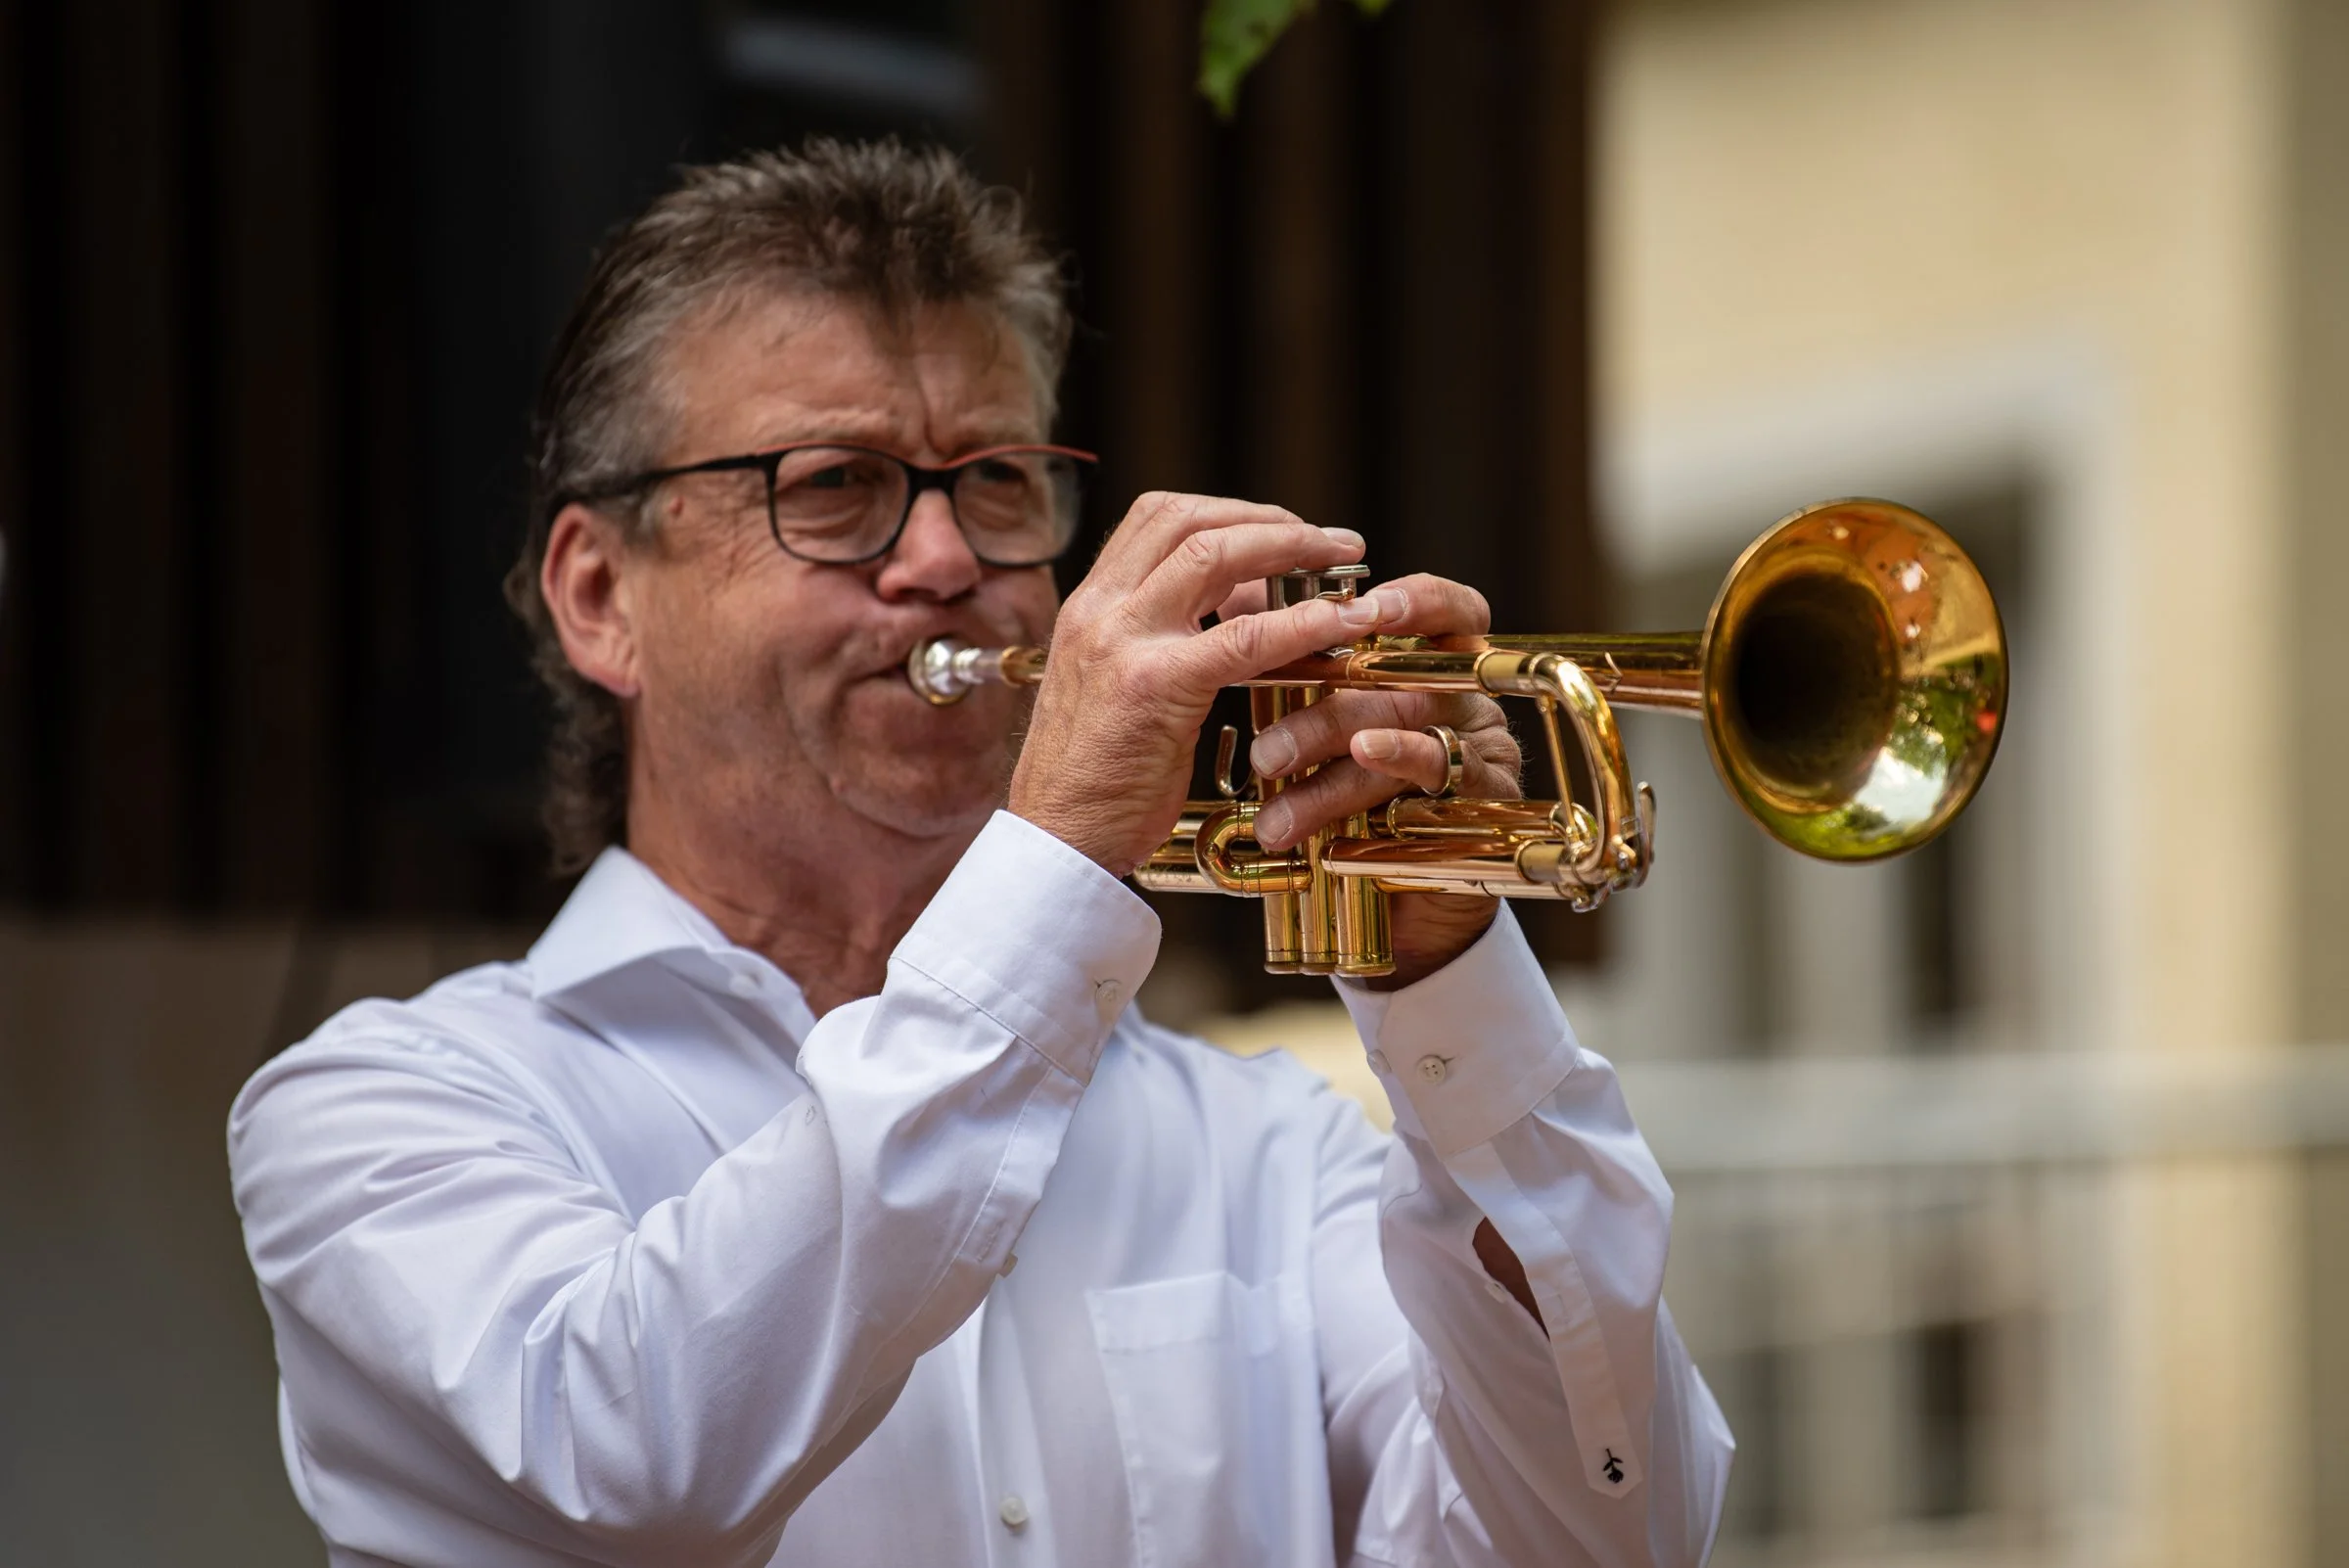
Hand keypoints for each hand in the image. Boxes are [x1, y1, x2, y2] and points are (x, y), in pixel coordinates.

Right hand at [1009, 493, 1409, 876]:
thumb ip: (1161, 641)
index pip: (1157, 517)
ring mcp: (1122, 642)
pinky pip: (1243, 637)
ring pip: (1213, 554)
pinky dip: (1301, 621)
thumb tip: (1237, 608)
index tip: (1280, 531)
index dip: (1229, 511)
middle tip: (1327, 540)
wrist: (1055, 841)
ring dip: (1290, 547)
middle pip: (1187, 519)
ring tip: (1343, 562)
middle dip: (1268, 519)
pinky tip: (1340, 623)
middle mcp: (1098, 610)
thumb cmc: (1092, 781)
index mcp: (1088, 607)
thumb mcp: (1116, 689)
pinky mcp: (1155, 686)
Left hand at [1240, 573, 1521, 987]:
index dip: (1417, 599)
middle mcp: (1468, 699)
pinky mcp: (1490, 799)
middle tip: (1265, 751)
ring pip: (1415, 726)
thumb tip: (1233, 637)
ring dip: (1336, 759)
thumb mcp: (1327, 744)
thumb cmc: (1352, 814)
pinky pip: (1447, 769)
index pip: (1448, 610)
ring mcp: (1485, 747)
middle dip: (1328, 705)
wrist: (1390, 914)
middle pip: (1408, 677)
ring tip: (1274, 798)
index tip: (1366, 604)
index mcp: (1436, 669)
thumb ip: (1307, 688)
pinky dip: (1399, 760)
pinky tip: (1363, 760)